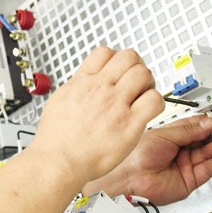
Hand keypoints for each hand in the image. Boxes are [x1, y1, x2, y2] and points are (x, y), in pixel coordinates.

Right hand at [29, 46, 163, 185]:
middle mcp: (100, 89)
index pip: (105, 52)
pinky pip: (155, 100)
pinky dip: (155, 103)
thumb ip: (75, 89)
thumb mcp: (58, 102)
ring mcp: (116, 105)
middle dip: (135, 67)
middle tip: (134, 82)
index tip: (117, 70)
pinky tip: (146, 113)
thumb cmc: (55, 140)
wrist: (58, 161)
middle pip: (129, 57)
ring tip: (142, 97)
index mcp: (82, 82)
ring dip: (148, 84)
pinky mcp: (129, 124)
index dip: (115, 59)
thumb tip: (81, 82)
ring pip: (144, 74)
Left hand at [82, 113, 211, 204]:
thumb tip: (206, 123)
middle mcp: (178, 151)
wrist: (128, 177)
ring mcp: (183, 165)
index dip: (208, 123)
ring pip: (208, 155)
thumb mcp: (164, 135)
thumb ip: (187, 130)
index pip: (195, 128)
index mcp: (170, 137)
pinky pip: (207, 170)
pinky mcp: (189, 180)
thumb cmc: (135, 156)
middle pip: (204, 141)